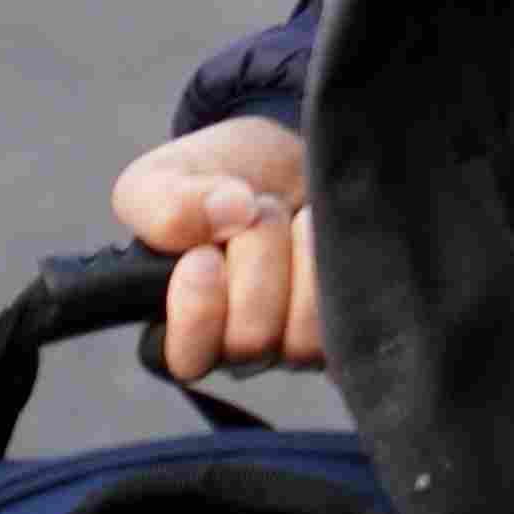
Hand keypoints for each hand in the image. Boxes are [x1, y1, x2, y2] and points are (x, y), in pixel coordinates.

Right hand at [113, 120, 323, 379]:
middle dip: (257, 258)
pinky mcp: (348, 324)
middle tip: (259, 212)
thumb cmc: (216, 179)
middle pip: (250, 341)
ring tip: (298, 217)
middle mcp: (239, 348)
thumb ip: (166, 205)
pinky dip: (344, 264)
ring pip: (304, 339)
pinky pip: (354, 322)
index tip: (203, 253)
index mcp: (180, 331)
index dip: (197, 309)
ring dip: (303, 258)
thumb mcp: (160, 181)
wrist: (286, 153)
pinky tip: (328, 227)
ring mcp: (297, 342)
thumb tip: (229, 213)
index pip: (186, 360)